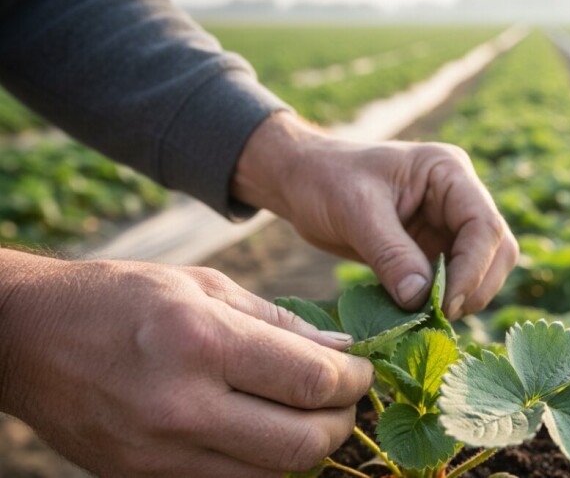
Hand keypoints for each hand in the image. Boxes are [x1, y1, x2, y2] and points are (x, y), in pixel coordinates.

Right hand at [0, 250, 372, 476]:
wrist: (29, 339)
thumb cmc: (122, 298)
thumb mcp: (204, 285)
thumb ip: (279, 322)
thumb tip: (340, 351)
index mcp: (201, 342)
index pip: (311, 381)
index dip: (354, 380)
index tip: (361, 370)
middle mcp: (182, 405)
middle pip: (303, 444)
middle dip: (342, 422)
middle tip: (346, 399)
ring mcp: (160, 454)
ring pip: (272, 475)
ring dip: (308, 449)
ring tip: (311, 415)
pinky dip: (264, 465)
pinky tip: (266, 433)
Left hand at [234, 112, 518, 318]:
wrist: (303, 181)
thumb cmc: (325, 180)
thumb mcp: (355, 211)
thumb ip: (391, 253)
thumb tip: (421, 300)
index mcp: (448, 172)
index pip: (484, 225)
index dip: (473, 269)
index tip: (444, 303)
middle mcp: (458, 196)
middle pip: (497, 249)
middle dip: (476, 286)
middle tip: (439, 316)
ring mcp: (449, 223)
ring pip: (484, 268)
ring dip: (465, 297)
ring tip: (428, 318)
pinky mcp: (434, 248)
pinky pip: (455, 279)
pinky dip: (444, 300)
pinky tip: (420, 316)